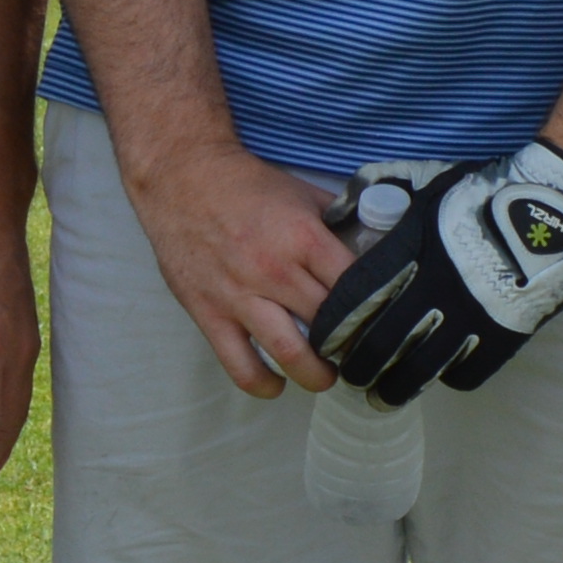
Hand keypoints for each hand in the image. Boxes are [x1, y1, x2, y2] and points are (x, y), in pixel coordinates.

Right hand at [120, 137, 355, 398]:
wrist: (181, 178)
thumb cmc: (245, 187)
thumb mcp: (302, 193)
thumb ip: (338, 221)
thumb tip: (375, 244)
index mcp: (304, 238)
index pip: (356, 287)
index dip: (376, 310)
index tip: (381, 321)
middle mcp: (275, 271)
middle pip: (331, 324)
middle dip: (350, 344)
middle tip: (356, 349)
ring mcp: (240, 296)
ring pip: (291, 354)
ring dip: (317, 375)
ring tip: (325, 375)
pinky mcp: (209, 313)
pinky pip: (240, 365)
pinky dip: (264, 384)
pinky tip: (277, 383)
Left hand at [307, 141, 562, 400]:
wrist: (553, 210)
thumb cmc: (484, 196)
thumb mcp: (425, 184)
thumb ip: (377, 192)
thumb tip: (337, 211)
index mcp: (409, 253)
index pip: (353, 302)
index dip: (332, 327)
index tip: (323, 337)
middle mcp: (433, 292)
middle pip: (378, 347)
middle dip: (356, 366)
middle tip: (349, 372)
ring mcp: (468, 320)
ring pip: (417, 371)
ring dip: (392, 387)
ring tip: (380, 394)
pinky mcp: (500, 338)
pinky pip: (463, 374)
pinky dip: (445, 377)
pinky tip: (435, 374)